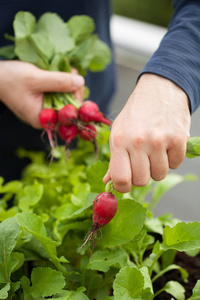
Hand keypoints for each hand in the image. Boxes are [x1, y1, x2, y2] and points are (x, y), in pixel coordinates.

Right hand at [0, 60, 84, 128]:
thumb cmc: (11, 79)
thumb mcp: (35, 78)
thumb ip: (58, 81)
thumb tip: (80, 82)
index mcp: (43, 119)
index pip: (69, 117)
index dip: (77, 102)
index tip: (77, 84)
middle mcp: (46, 118)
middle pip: (70, 108)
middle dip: (74, 90)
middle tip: (72, 72)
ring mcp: (45, 109)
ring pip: (66, 99)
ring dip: (69, 85)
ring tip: (67, 70)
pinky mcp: (44, 100)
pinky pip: (59, 94)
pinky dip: (62, 83)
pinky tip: (62, 72)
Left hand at [103, 74, 190, 192]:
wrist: (160, 89)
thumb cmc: (136, 113)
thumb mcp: (118, 132)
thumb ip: (114, 159)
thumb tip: (108, 182)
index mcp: (119, 140)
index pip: (120, 179)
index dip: (123, 187)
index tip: (126, 183)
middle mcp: (138, 141)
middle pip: (141, 181)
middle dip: (142, 175)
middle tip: (142, 162)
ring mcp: (159, 140)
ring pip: (160, 175)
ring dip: (157, 167)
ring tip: (154, 150)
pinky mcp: (178, 139)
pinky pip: (175, 164)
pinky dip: (171, 158)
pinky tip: (166, 144)